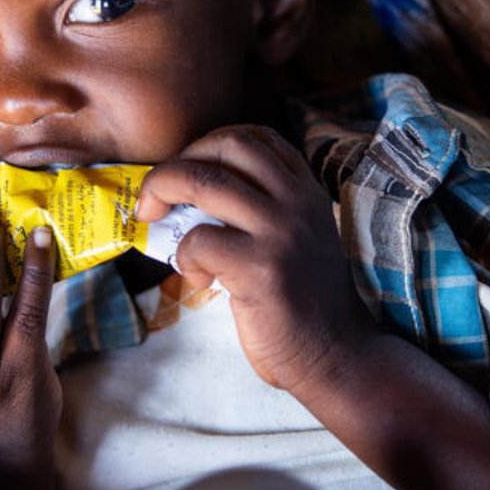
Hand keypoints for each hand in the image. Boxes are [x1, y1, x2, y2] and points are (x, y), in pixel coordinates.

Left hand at [136, 125, 377, 398]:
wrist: (336, 353)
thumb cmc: (301, 299)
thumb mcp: (292, 238)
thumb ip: (254, 210)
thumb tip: (180, 197)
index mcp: (304, 189)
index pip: (253, 136)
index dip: (207, 145)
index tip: (186, 172)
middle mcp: (296, 200)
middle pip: (224, 146)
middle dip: (176, 163)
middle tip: (155, 196)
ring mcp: (280, 231)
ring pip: (202, 180)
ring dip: (161, 194)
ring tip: (153, 220)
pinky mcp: (261, 268)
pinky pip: (199, 240)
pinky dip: (183, 256)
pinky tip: (197, 279)